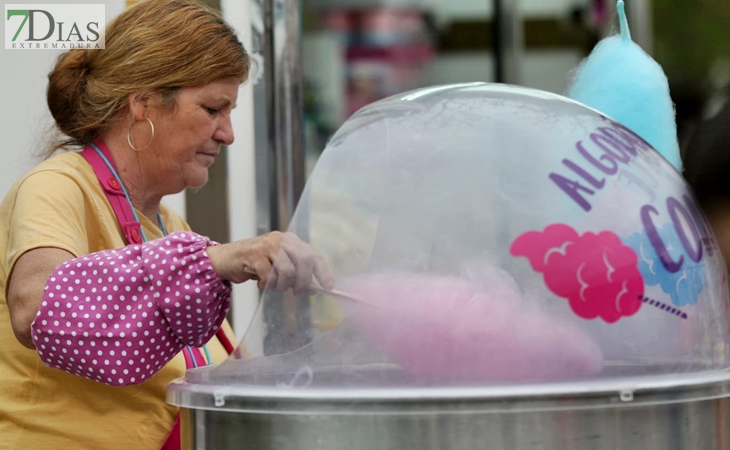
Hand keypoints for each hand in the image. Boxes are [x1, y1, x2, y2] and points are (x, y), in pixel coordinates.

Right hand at [207, 231, 333, 295]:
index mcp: (291, 240)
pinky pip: (269, 276)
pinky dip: (267, 285)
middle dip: (303, 282)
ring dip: (283, 285)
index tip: (328, 286)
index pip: (313, 254)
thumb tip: (313, 289)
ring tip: (275, 287)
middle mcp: (281, 240)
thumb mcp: (279, 265)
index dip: (323, 271)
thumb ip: (295, 273)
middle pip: (304, 261)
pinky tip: (262, 284)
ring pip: (287, 270)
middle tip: (298, 293)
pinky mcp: (254, 255)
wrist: (228, 258)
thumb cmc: (256, 263)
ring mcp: (267, 246)